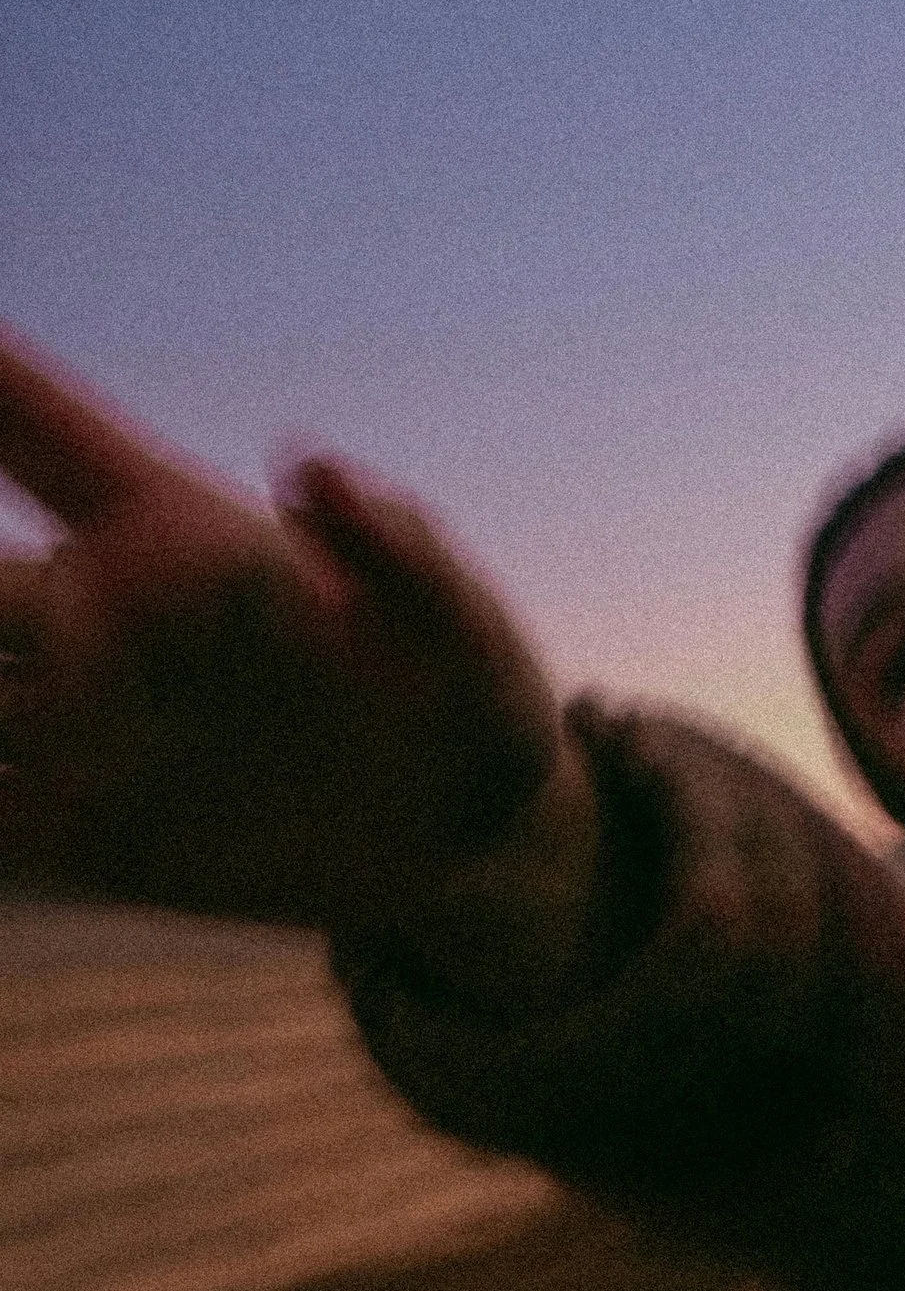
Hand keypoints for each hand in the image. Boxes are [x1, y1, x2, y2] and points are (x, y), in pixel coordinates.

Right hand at [0, 329, 584, 946]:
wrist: (465, 849)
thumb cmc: (469, 704)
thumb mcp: (471, 636)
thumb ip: (406, 554)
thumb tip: (313, 470)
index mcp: (191, 538)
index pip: (57, 440)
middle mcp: (113, 623)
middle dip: (4, 601)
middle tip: (71, 644)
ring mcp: (88, 728)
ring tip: (40, 735)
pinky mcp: (88, 836)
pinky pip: (1, 811)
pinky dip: (2, 804)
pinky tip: (43, 810)